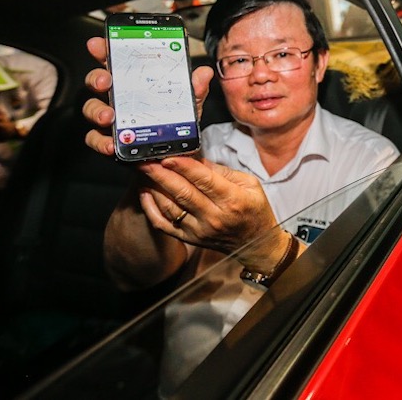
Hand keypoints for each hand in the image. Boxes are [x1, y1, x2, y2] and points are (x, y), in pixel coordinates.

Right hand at [82, 36, 214, 155]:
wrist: (175, 154)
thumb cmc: (175, 123)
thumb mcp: (189, 104)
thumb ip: (195, 89)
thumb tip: (204, 73)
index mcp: (134, 81)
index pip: (116, 60)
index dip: (104, 50)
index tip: (97, 44)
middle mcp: (118, 97)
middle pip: (98, 81)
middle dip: (98, 78)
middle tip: (106, 81)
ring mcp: (111, 118)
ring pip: (92, 109)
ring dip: (97, 111)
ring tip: (109, 116)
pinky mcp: (108, 139)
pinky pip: (96, 138)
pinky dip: (100, 141)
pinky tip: (110, 143)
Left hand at [136, 156, 287, 270]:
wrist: (257, 245)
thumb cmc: (254, 210)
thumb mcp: (249, 184)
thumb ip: (221, 171)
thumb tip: (194, 157)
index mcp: (232, 200)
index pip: (204, 180)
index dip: (183, 167)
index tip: (168, 155)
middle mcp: (214, 217)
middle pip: (182, 193)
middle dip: (160, 174)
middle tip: (145, 160)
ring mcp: (199, 230)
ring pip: (169, 207)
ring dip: (153, 187)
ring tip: (143, 171)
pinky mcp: (190, 239)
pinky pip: (163, 224)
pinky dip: (150, 208)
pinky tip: (145, 192)